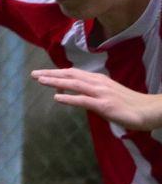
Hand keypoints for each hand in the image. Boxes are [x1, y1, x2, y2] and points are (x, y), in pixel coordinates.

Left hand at [33, 67, 161, 132]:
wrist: (150, 110)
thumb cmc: (130, 104)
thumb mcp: (108, 94)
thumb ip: (92, 93)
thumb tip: (76, 94)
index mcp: (99, 80)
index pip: (74, 73)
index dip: (57, 73)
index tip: (43, 73)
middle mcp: (99, 83)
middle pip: (71, 75)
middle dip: (51, 74)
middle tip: (34, 74)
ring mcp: (101, 93)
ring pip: (74, 84)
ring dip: (55, 81)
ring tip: (40, 80)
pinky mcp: (104, 105)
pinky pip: (83, 100)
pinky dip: (69, 98)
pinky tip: (57, 98)